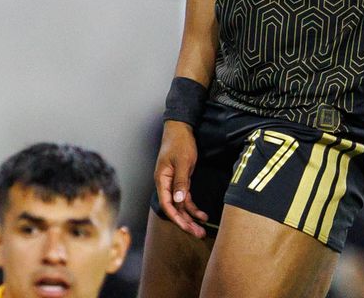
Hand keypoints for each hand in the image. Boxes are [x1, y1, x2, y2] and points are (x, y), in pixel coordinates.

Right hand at [153, 120, 208, 237]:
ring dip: (190, 218)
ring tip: (201, 230)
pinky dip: (193, 207)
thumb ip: (181, 181)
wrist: (181, 129)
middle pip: (174, 208)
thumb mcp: (182, 162)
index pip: (167, 204)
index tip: (187, 227)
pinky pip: (186, 199)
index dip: (176, 217)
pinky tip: (202, 215)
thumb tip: (178, 200)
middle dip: (185, 222)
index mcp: (162, 180)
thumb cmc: (180, 143)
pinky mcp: (182, 181)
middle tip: (198, 234)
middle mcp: (166, 184)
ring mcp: (173, 184)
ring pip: (181, 206)